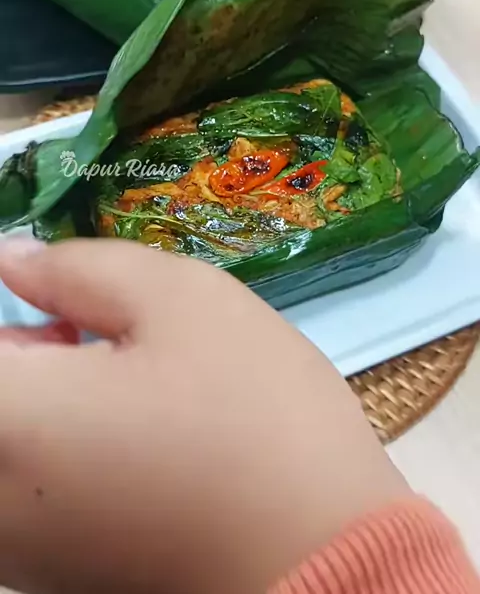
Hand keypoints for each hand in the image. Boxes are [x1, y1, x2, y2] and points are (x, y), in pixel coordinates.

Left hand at [0, 238, 409, 593]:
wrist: (329, 564)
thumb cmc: (256, 417)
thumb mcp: (182, 301)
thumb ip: (78, 268)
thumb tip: (14, 261)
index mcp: (6, 417)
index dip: (16, 304)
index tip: (65, 300)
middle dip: (21, 345)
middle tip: (86, 326)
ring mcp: (18, 551)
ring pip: (7, 436)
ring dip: (37, 396)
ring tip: (119, 381)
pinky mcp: (56, 577)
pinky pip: (24, 490)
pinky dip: (51, 449)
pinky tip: (127, 441)